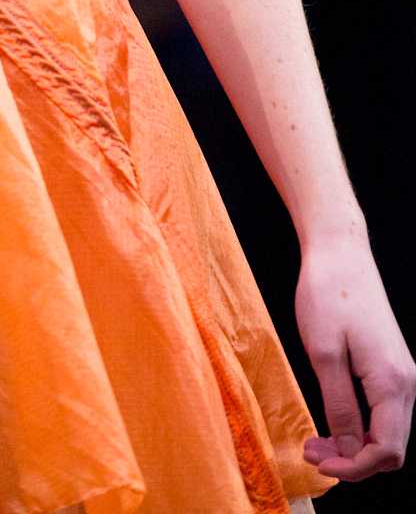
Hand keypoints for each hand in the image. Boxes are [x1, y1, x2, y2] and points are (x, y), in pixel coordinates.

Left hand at [296, 234, 415, 480]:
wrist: (340, 250)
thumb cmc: (328, 293)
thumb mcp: (323, 352)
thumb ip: (339, 404)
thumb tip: (348, 448)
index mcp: (391, 381)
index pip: (386, 449)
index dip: (354, 467)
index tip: (319, 463)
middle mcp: (404, 381)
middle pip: (391, 446)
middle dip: (353, 460)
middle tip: (312, 453)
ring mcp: (400, 372)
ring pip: (387, 430)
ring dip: (355, 444)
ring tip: (315, 441)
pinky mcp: (389, 363)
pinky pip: (383, 410)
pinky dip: (360, 424)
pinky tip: (332, 419)